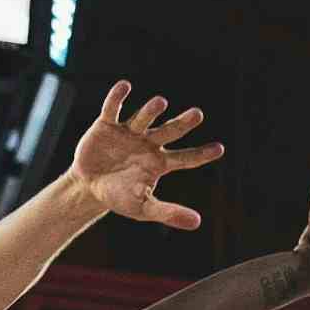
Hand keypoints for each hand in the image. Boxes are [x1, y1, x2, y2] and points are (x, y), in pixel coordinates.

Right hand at [69, 81, 223, 229]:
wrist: (89, 188)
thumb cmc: (120, 197)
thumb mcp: (144, 208)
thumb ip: (169, 213)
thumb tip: (198, 223)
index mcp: (160, 162)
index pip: (186, 158)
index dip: (202, 154)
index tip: (219, 149)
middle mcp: (149, 143)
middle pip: (170, 130)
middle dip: (183, 123)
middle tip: (198, 115)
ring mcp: (129, 131)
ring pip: (144, 117)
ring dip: (151, 110)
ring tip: (161, 103)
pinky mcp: (107, 124)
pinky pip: (113, 108)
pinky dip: (118, 97)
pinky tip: (125, 86)